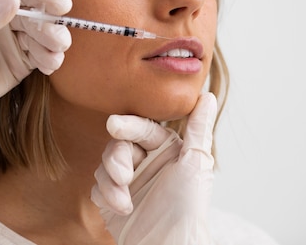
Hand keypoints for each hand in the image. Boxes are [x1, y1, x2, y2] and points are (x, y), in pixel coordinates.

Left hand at [0, 0, 71, 174]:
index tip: (62, 5)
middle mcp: (0, 14)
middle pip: (35, 13)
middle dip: (50, 26)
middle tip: (59, 41)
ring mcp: (13, 38)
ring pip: (42, 34)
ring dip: (53, 44)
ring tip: (54, 57)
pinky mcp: (21, 60)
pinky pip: (42, 54)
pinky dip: (50, 59)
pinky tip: (49, 66)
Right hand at [91, 93, 217, 244]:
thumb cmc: (187, 209)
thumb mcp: (196, 164)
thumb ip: (198, 129)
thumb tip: (207, 96)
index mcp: (166, 150)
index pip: (141, 129)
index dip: (126, 125)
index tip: (113, 125)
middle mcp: (146, 162)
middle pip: (118, 145)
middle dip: (116, 159)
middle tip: (122, 176)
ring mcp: (129, 181)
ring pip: (105, 165)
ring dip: (111, 183)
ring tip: (123, 202)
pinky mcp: (113, 199)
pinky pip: (98, 186)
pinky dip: (106, 196)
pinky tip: (119, 208)